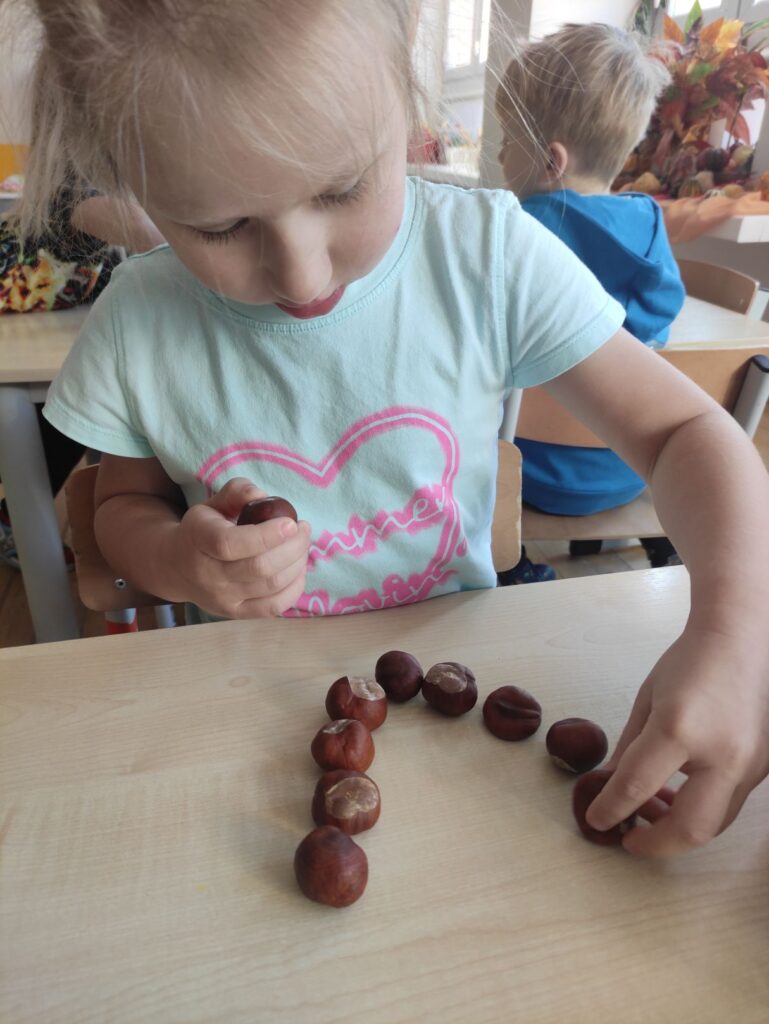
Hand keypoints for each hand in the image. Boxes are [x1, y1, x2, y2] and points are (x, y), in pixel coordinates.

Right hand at [166, 477, 310, 617]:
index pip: (231, 544)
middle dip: (292, 547)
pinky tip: (298, 569)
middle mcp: (208, 575)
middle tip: (304, 529)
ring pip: (271, 586)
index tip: (291, 523)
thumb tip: (262, 495)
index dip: (266, 535)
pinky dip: (294, 588)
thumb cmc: (204, 528)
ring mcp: (222, 598)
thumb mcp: (214, 503)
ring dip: (297, 564)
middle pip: (259, 567)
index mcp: (199, 540)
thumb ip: (238, 492)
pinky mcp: (235, 613)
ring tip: (302, 545)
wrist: (177, 567)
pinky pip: (273, 607)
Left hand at [585, 625, 768, 856]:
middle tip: (629, 837)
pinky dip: (700, 810)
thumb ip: (628, 749)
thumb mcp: (647, 701)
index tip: (596, 819)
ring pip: (714, 824)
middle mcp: (722, 755)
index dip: (611, 808)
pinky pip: (728, 804)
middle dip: (655, 843)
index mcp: (680, 729)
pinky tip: (677, 796)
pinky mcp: (762, 769)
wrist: (741, 642)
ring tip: (649, 813)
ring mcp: (749, 766)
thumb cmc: (689, 663)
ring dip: (678, 829)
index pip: (637, 785)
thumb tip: (609, 786)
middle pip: (690, 828)